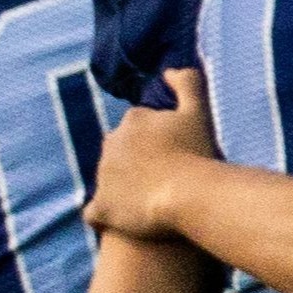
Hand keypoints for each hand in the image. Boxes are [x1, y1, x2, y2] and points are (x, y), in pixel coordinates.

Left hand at [95, 94, 220, 237]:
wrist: (188, 195)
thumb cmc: (197, 153)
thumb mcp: (198, 111)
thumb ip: (187, 83)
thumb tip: (169, 71)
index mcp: (132, 121)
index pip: (139, 128)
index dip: (157, 142)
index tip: (174, 154)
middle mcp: (110, 145)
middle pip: (121, 153)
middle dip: (135, 163)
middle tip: (164, 178)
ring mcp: (102, 177)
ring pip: (108, 181)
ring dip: (123, 188)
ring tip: (150, 202)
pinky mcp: (101, 208)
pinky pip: (95, 213)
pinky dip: (105, 216)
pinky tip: (123, 221)